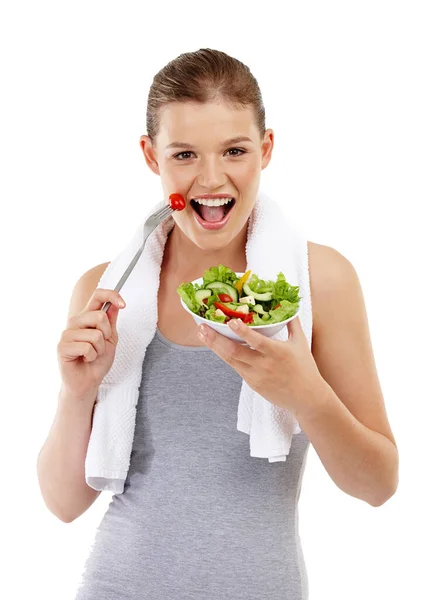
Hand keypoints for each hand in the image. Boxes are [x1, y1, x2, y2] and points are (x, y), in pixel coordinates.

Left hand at [197, 316, 323, 414]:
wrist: (306, 398)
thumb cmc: (305, 367)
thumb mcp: (300, 342)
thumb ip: (291, 322)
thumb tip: (287, 303)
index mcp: (277, 352)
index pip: (256, 341)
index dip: (243, 332)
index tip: (230, 321)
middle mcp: (264, 365)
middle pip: (234, 352)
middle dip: (216, 339)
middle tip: (202, 327)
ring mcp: (256, 376)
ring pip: (230, 360)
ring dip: (215, 346)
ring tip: (202, 334)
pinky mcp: (252, 384)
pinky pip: (236, 367)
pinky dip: (225, 355)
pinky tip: (216, 345)